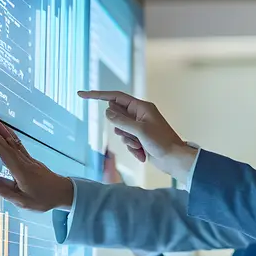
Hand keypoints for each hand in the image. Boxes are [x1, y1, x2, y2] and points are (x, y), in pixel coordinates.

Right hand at [0, 115, 74, 211]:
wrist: (63, 193)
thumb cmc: (44, 198)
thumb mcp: (20, 200)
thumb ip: (1, 189)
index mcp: (21, 170)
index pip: (3, 151)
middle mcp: (24, 161)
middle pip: (7, 142)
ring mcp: (29, 159)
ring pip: (13, 141)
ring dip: (2, 130)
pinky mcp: (31, 160)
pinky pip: (18, 144)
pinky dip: (10, 136)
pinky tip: (7, 133)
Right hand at [78, 91, 197, 179]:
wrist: (173, 159)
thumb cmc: (162, 142)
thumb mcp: (139, 130)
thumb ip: (121, 120)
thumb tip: (107, 111)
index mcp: (141, 107)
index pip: (115, 97)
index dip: (98, 95)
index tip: (82, 95)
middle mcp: (139, 115)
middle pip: (117, 116)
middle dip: (121, 129)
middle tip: (134, 136)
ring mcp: (139, 127)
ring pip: (120, 131)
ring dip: (127, 141)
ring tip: (140, 146)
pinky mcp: (139, 138)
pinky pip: (126, 141)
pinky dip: (132, 149)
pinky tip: (143, 154)